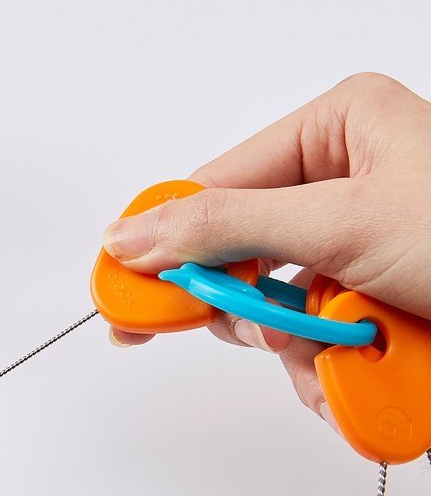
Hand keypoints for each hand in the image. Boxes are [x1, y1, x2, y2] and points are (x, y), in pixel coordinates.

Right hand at [101, 72, 430, 422]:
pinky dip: (325, 366)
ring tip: (346, 349)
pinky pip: (309, 335)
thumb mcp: (342, 224)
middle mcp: (342, 179)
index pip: (214, 184)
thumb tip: (135, 235)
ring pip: (272, 305)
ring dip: (299, 345)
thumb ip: (226, 227)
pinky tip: (357, 368)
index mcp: (336, 127)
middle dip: (255, 306)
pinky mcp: (366, 294)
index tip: (128, 293)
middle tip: (264, 332)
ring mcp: (354, 242)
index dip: (166, 242)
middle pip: (238, 251)